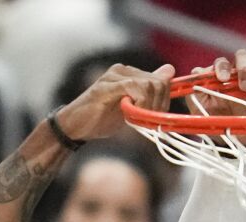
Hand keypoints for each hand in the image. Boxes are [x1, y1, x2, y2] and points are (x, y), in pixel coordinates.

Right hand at [56, 63, 176, 141]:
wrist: (76, 126)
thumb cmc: (102, 119)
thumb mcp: (132, 109)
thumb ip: (150, 92)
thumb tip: (170, 71)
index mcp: (131, 74)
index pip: (162, 80)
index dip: (165, 101)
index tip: (156, 118)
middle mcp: (124, 70)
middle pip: (159, 82)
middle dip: (159, 106)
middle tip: (148, 121)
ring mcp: (114, 76)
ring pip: (150, 84)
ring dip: (149, 107)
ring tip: (138, 120)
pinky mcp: (107, 85)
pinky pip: (134, 88)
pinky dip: (139, 104)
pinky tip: (130, 115)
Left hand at [190, 50, 245, 145]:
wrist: (234, 137)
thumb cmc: (217, 119)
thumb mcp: (201, 107)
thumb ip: (196, 90)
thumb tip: (196, 71)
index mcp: (221, 74)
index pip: (222, 62)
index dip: (222, 67)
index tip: (222, 79)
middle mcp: (238, 71)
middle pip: (242, 56)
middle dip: (244, 67)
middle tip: (245, 86)